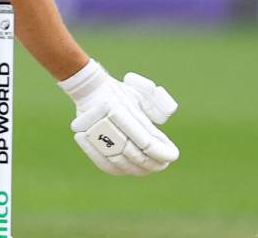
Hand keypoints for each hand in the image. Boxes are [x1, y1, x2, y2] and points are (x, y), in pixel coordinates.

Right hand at [59, 59, 179, 174]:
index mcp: (117, 108)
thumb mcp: (141, 94)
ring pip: (119, 161)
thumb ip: (155, 111)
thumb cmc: (120, 91)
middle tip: (164, 164)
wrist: (90, 88)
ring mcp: (91, 132)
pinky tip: (132, 170)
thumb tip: (163, 141)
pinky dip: (120, 169)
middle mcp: (103, 121)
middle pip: (132, 152)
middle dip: (151, 162)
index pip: (144, 140)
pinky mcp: (84, 141)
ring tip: (151, 168)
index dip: (160, 151)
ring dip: (138, 169)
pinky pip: (104, 163)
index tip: (173, 156)